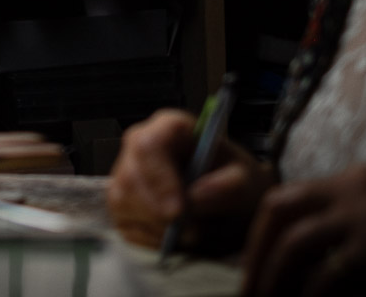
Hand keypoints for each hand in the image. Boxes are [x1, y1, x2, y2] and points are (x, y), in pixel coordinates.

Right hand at [107, 108, 275, 250]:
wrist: (230, 202)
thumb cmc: (233, 182)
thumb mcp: (245, 180)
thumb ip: (228, 186)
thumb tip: (195, 197)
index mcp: (169, 127)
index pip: (149, 145)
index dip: (159, 177)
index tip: (180, 209)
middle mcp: (139, 145)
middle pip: (130, 177)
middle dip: (158, 210)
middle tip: (190, 231)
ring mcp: (125, 173)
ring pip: (122, 202)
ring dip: (158, 226)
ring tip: (190, 231)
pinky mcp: (120, 203)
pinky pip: (124, 225)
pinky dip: (152, 238)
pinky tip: (174, 236)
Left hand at [242, 164, 365, 296]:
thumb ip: (334, 226)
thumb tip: (276, 254)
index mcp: (354, 178)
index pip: (283, 197)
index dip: (257, 236)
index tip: (249, 269)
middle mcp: (357, 187)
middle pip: (279, 211)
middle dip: (255, 255)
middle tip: (248, 292)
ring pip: (294, 246)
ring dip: (274, 282)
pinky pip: (325, 278)